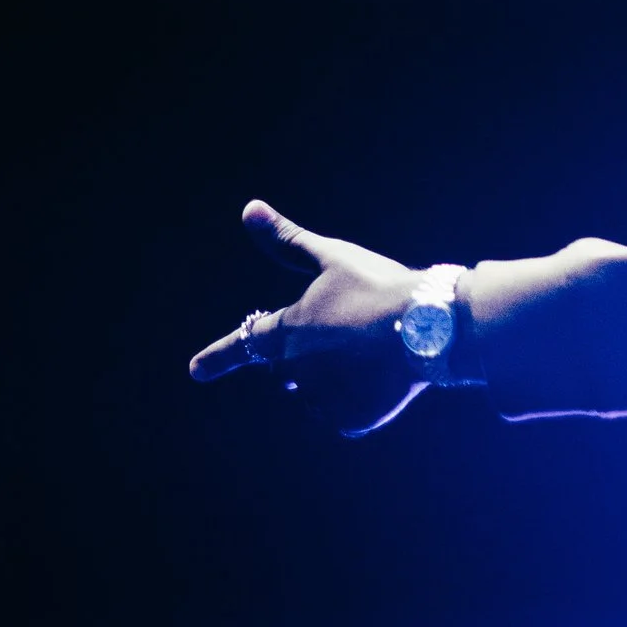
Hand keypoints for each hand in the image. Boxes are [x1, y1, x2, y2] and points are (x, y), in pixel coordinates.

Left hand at [189, 200, 427, 434]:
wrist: (430, 324)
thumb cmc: (378, 286)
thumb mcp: (332, 257)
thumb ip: (287, 240)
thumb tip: (249, 208)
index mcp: (285, 330)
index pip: (242, 343)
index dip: (217, 357)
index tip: (196, 370)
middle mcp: (295, 369)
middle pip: (288, 369)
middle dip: (308, 357)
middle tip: (347, 336)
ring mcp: (323, 397)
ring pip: (320, 394)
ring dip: (335, 380)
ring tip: (373, 355)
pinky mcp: (352, 418)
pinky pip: (347, 416)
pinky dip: (360, 402)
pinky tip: (383, 380)